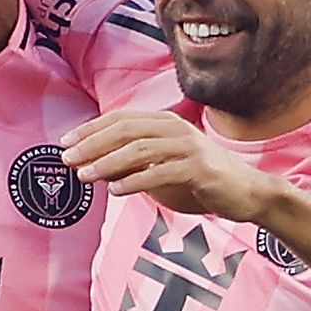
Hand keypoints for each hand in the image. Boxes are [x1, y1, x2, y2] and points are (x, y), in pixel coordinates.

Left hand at [63, 110, 279, 223]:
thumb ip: (134, 162)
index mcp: (165, 123)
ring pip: (140, 149)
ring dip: (107, 163)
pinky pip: (160, 172)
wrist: (246, 191)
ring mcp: (189, 146)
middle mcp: (175, 128)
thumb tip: (93, 167)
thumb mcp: (162, 165)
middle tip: (67, 159)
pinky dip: (134, 181)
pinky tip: (115, 190)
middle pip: (125, 130)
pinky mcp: (199, 168)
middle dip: (92, 144)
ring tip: (84, 176)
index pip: (121, 119)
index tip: (64, 142)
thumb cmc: (200, 178)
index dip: (90, 129)